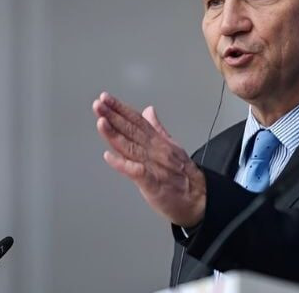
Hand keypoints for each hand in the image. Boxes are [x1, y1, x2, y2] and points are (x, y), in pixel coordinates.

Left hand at [92, 92, 205, 226]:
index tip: (106, 98)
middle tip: (99, 104)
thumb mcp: (172, 145)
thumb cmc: (184, 175)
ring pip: (130, 147)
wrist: (199, 199)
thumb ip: (157, 128)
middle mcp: (154, 150)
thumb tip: (148, 111)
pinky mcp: (152, 183)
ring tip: (101, 122)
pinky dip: (123, 164)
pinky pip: (136, 172)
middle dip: (113, 116)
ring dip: (115, 134)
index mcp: (157, 142)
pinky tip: (109, 156)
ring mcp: (153, 166)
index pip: (137, 121)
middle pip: (131, 130)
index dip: (121, 109)